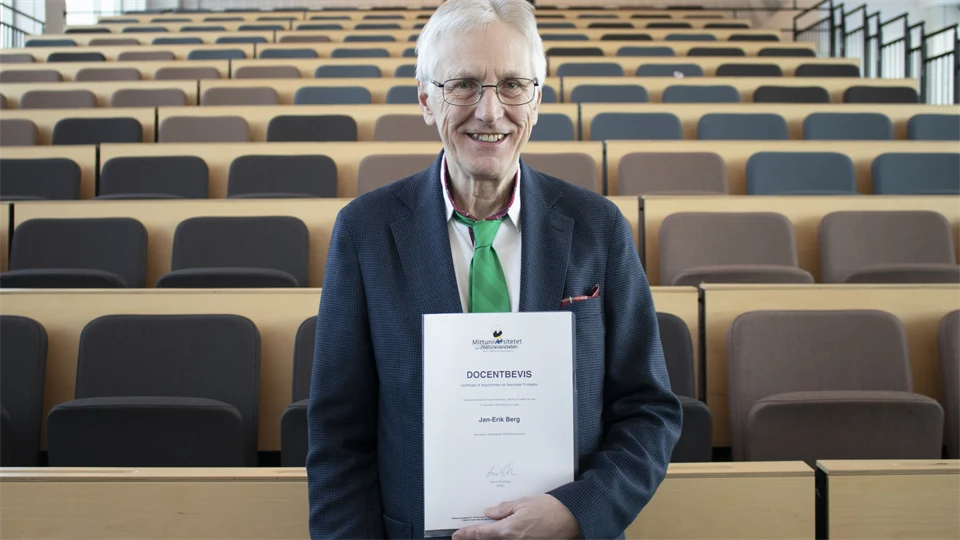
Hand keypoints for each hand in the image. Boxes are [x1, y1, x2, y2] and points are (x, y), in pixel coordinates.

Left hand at [451, 494, 581, 539]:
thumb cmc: (550, 509)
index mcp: (508, 530)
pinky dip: (501, 537)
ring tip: (478, 534)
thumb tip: (489, 512)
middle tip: (463, 536)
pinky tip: (499, 533)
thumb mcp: (523, 502)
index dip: (467, 534)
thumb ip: (503, 508)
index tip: (457, 534)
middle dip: (475, 538)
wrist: (571, 519)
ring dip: (488, 538)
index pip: (481, 533)